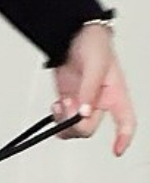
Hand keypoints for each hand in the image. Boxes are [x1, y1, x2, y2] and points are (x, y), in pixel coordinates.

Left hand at [51, 24, 136, 155]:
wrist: (71, 32)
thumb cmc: (93, 43)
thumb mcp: (96, 65)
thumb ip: (89, 90)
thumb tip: (84, 113)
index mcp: (116, 93)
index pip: (126, 121)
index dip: (124, 137)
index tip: (117, 150)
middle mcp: (100, 101)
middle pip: (91, 127)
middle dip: (77, 123)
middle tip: (68, 107)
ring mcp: (83, 101)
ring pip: (76, 127)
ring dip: (64, 121)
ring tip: (60, 104)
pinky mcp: (68, 99)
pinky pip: (63, 119)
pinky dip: (57, 117)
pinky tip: (56, 106)